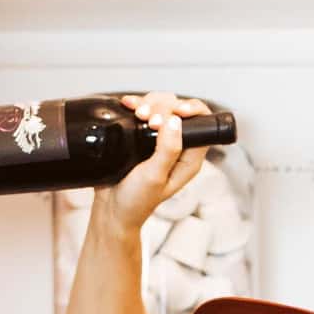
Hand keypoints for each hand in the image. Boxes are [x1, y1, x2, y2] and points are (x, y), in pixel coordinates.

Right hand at [104, 92, 212, 237]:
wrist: (110, 210)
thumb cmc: (135, 201)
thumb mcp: (154, 177)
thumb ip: (167, 150)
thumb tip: (175, 121)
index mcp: (189, 159)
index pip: (203, 124)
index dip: (193, 111)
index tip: (176, 112)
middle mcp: (177, 148)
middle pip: (180, 109)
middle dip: (164, 107)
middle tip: (148, 119)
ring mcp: (159, 141)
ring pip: (162, 106)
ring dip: (149, 103)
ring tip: (137, 114)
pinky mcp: (142, 136)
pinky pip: (144, 111)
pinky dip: (137, 103)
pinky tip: (128, 105)